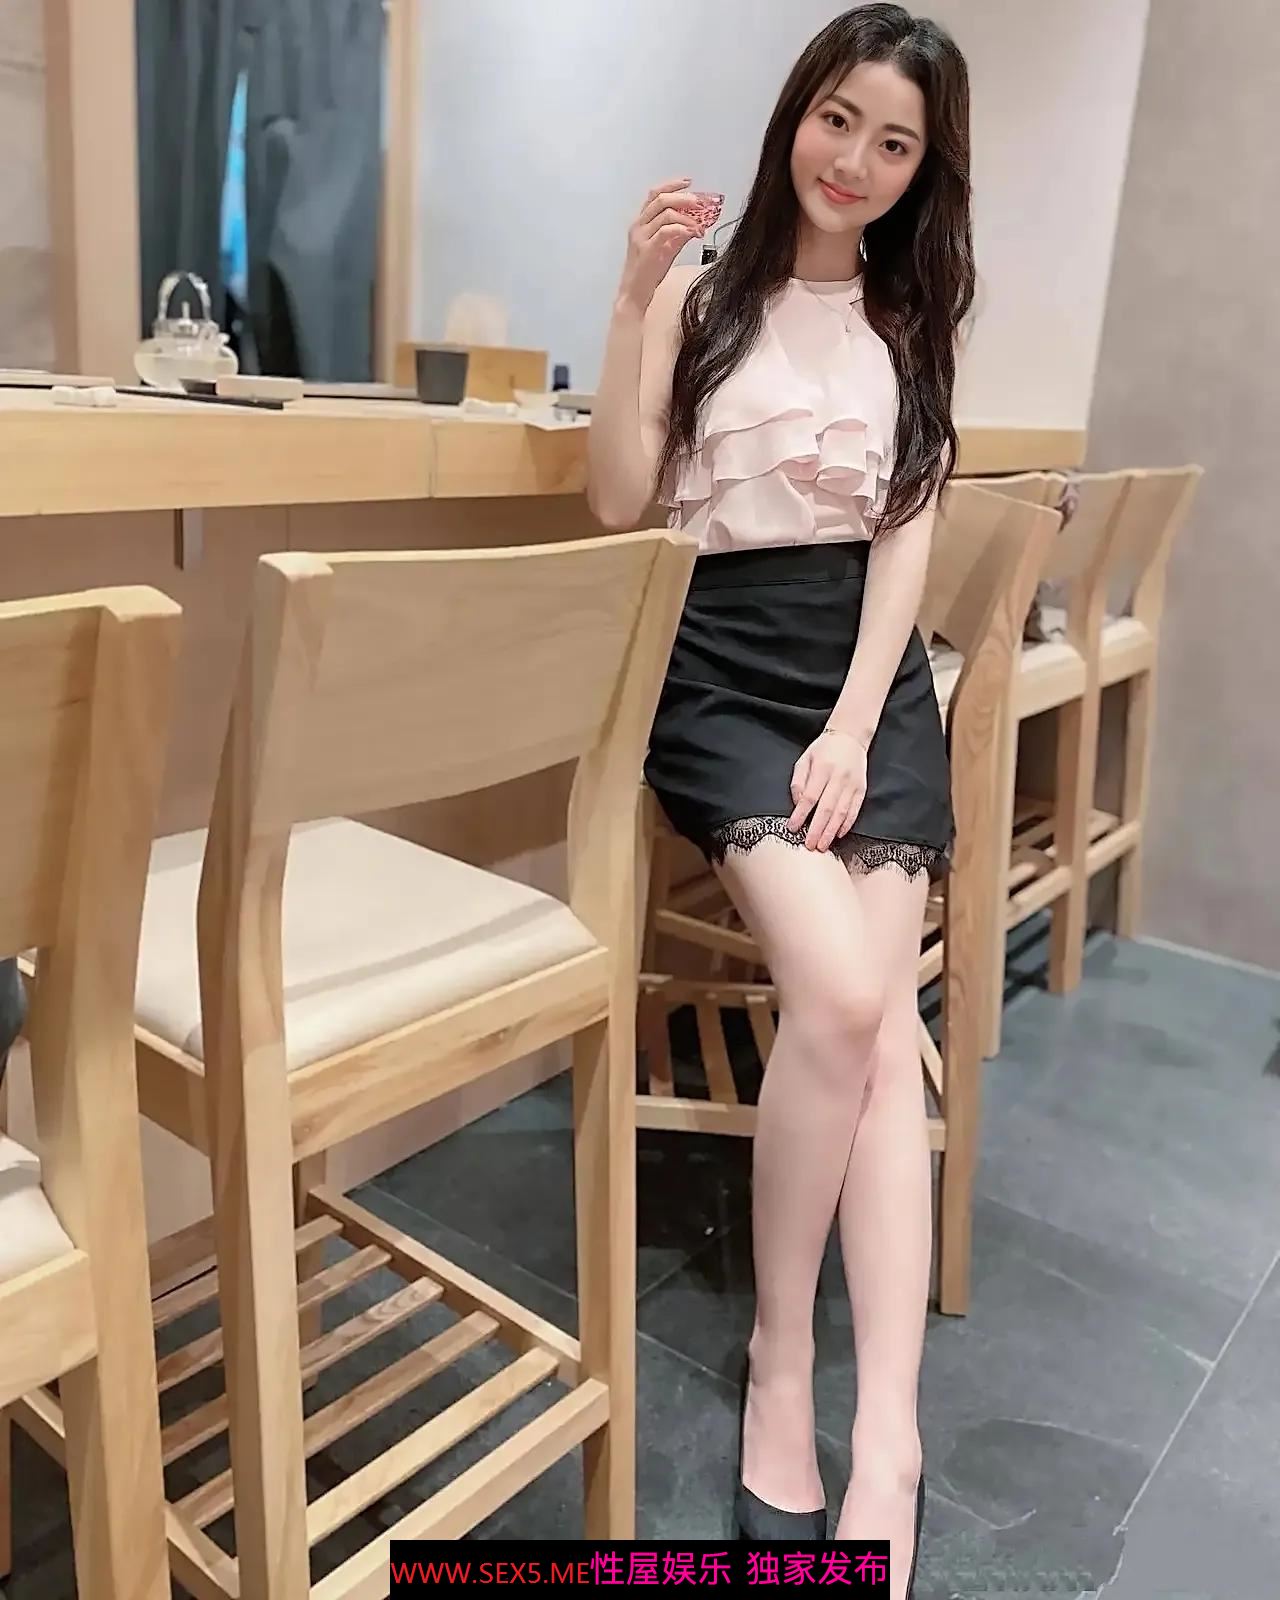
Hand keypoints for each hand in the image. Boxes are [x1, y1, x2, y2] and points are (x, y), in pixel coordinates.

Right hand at [616, 178, 703, 314]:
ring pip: (665, 213)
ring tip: (699, 225)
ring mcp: (642, 237)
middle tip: (700, 202)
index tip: (688, 183)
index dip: (672, 185)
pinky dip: (683, 229)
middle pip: (661, 199)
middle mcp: (639, 226)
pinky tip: (693, 234)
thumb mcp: (666, 248)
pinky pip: (666, 231)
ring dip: (687, 216)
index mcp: (641, 223)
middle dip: (683, 198)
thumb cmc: (647, 273)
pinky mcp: (648, 249)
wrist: (634, 294)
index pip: (655, 194)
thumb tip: (696, 223)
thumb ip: (678, 234)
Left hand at [788, 729, 868, 851]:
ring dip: (831, 831)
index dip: (801, 814)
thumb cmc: (823, 750)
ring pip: (841, 812)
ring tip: (823, 846)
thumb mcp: (805, 759)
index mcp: (822, 769)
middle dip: (817, 829)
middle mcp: (838, 778)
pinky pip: (855, 810)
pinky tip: (839, 834)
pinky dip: (847, 824)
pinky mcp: (861, 789)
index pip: (810, 796)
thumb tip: (797, 804)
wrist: (850, 737)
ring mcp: (852, 784)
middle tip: (809, 845)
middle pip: (827, 808)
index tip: (793, 827)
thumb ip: (798, 781)